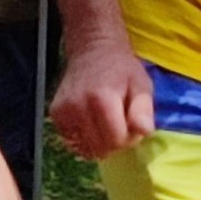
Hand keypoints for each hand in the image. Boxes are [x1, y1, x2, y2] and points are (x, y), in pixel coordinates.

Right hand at [52, 39, 155, 159]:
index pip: (117, 141)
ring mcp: (63, 112)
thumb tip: (144, 131)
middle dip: (115, 142)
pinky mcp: (56, 115)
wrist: (92, 50)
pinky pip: (73, 143)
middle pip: (101, 148)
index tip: (132, 124)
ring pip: (86, 149)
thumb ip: (143, 109)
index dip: (130, 138)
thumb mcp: (141, 84)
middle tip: (120, 123)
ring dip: (101, 142)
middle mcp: (78, 107)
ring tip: (106, 122)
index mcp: (102, 99)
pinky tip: (92, 123)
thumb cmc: (122, 69)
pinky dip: (86, 139)